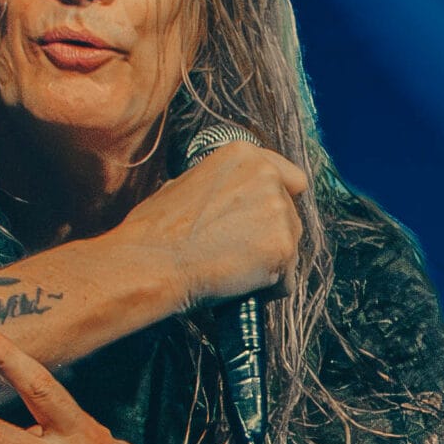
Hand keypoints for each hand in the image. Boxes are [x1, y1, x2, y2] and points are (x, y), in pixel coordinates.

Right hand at [115, 142, 307, 310]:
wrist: (152, 263)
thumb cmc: (156, 231)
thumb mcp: (183, 185)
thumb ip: (220, 186)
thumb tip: (225, 200)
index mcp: (243, 155)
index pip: (290, 178)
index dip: (281, 203)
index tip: (268, 222)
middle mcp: (267, 176)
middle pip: (291, 215)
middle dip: (271, 237)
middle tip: (236, 255)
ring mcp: (278, 211)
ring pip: (291, 246)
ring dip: (270, 264)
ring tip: (232, 271)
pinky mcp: (283, 247)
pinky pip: (287, 278)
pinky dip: (268, 288)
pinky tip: (240, 287)